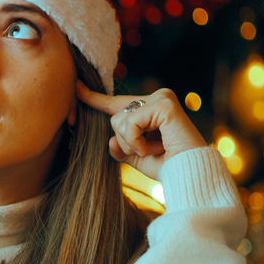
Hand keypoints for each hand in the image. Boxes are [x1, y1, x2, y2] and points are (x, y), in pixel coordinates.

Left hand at [76, 81, 206, 181]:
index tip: (76, 88)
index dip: (95, 98)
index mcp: (150, 107)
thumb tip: (109, 141)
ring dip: (130, 143)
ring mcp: (162, 98)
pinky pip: (130, 123)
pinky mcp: (164, 105)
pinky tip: (153, 147)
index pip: (117, 103)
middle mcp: (157, 97)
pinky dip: (136, 141)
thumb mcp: (136, 155)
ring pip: (119, 120)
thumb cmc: (166, 165)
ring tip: (153, 149)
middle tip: (147, 150)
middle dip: (123, 141)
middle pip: (114, 116)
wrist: (187, 174)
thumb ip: (120, 145)